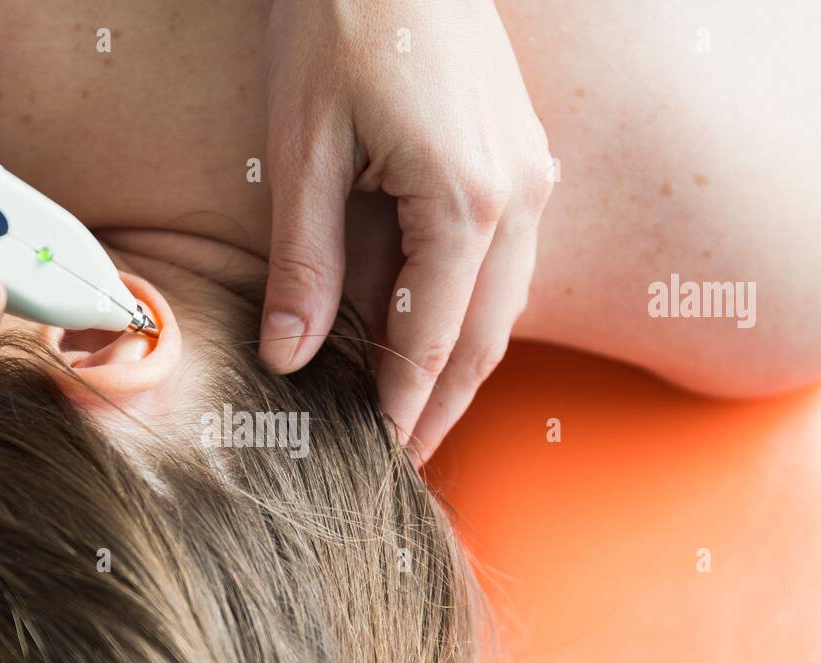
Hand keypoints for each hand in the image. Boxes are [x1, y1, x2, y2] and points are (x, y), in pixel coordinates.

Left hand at [259, 0, 553, 461]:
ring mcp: (530, 173)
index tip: (382, 460)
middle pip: (483, 338)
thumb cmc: (337, 23)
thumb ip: (304, 264)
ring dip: (458, 362)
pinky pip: (504, 259)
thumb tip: (291, 355)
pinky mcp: (521, 155)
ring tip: (414, 408)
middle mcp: (516, 196)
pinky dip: (467, 307)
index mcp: (464, 201)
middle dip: (443, 404)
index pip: (432, 342)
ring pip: (501, 304)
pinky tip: (430, 326)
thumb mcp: (301, 151)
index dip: (404, 410)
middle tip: (405, 458)